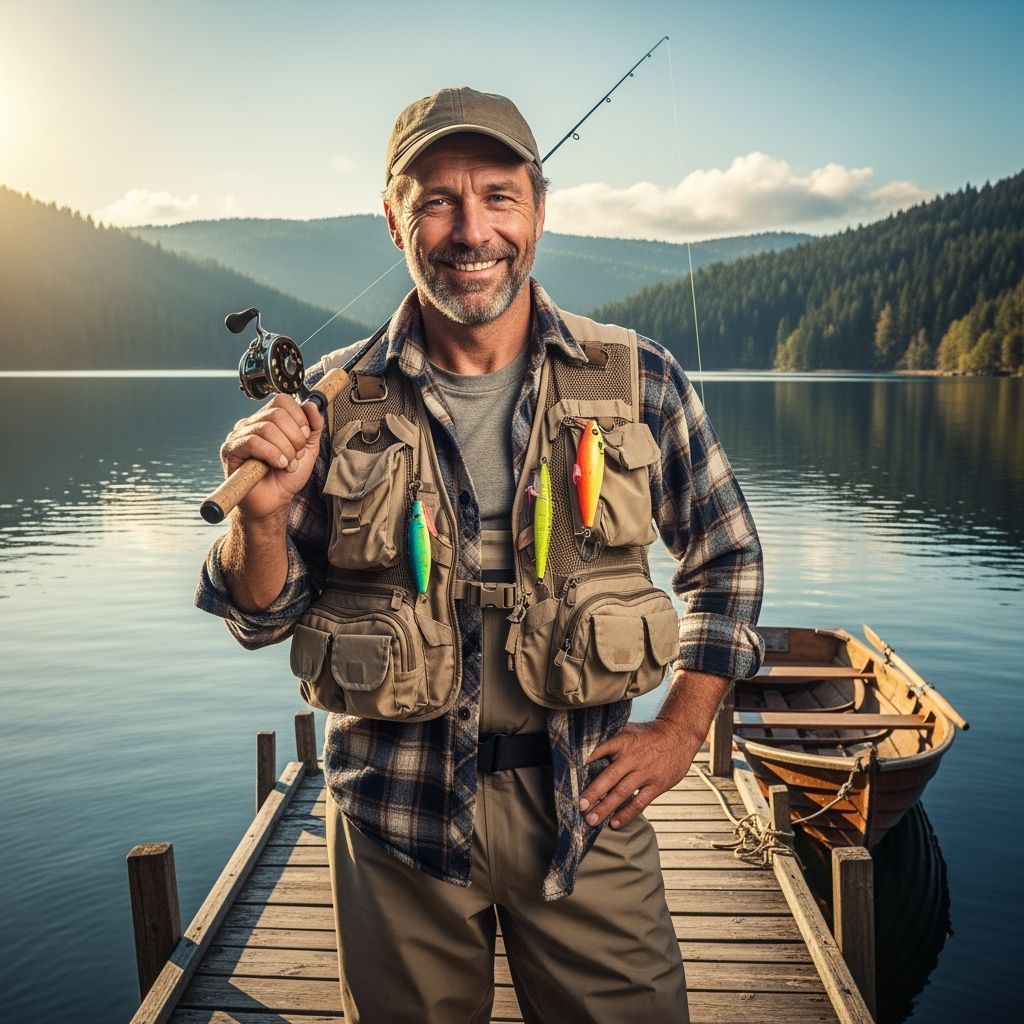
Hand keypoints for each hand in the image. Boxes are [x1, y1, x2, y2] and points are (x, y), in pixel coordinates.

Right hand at [219, 393, 323, 521]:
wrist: (274, 502)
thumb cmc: (287, 477)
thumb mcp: (308, 449)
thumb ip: (313, 427)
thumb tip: (312, 404)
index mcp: (268, 419)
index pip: (283, 400)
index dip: (299, 417)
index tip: (304, 437)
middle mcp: (252, 423)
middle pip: (277, 413)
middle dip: (294, 437)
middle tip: (295, 456)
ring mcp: (239, 435)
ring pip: (267, 428)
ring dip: (285, 449)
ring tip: (287, 465)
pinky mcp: (230, 450)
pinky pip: (253, 442)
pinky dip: (272, 454)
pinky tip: (278, 465)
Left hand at [578, 718, 703, 830]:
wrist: (678, 736)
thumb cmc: (648, 735)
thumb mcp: (629, 730)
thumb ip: (610, 740)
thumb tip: (585, 749)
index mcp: (623, 741)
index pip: (601, 750)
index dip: (586, 761)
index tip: (571, 773)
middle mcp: (633, 758)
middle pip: (609, 777)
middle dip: (593, 793)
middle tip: (580, 807)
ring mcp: (645, 773)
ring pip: (622, 793)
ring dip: (606, 808)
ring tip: (592, 820)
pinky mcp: (657, 785)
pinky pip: (639, 803)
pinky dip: (626, 814)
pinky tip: (614, 823)